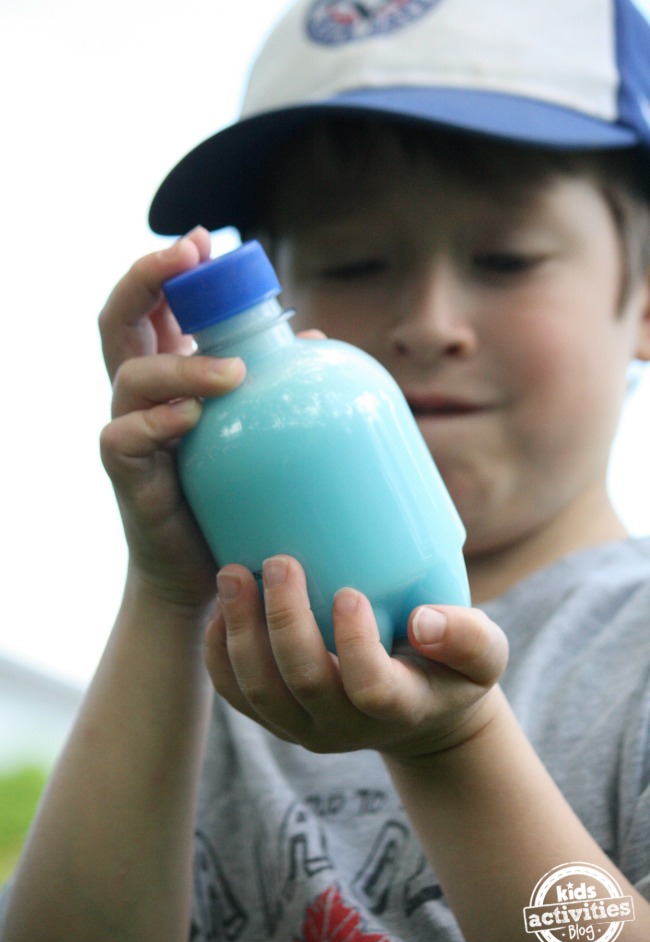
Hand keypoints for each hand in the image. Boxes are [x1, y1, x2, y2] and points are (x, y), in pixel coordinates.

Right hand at [98, 228, 245, 605]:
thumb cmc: (232, 493)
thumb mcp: (254, 429)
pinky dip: (158, 423)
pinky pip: (125, 438)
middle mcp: (140, 394)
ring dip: (180, 365)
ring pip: (130, 375)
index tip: (201, 240)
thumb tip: (316, 334)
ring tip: (232, 373)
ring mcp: (129, 431)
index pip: (155, 306)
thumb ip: (274, 381)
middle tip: (185, 257)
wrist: (205, 572)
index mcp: (168, 372)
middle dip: (146, 278)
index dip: (168, 266)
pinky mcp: (128, 476)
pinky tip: (191, 418)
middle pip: (120, 319)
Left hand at [205, 555, 507, 757]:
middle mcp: (344, 726)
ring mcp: (304, 727)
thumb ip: (469, 638)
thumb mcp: (484, 654)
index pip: (371, 689)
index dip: (355, 646)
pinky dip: (220, 655)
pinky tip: (219, 610)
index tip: (349, 592)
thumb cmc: (451, 667)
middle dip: (285, 621)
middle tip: (280, 561)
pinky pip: (237, 696)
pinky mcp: (276, 718)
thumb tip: (425, 620)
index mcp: (399, 707)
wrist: (417, 711)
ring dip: (241, 632)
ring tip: (232, 574)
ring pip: (260, 691)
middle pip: (303, 683)